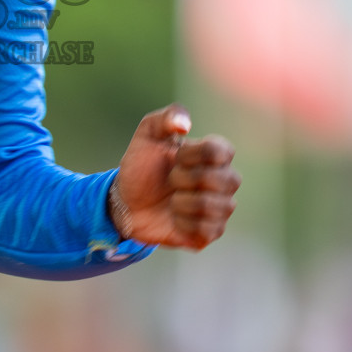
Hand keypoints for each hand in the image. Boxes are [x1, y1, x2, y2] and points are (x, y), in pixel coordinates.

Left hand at [111, 104, 238, 249]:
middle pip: (224, 180)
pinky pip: (205, 230)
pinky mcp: (210, 232)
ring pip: (213, 206)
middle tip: (170, 180)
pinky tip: (175, 218)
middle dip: (185, 179)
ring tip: (172, 199)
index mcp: (216, 155)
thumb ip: (166, 118)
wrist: (126, 202)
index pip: (221, 151)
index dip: (192, 156)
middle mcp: (225, 180)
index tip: (175, 157)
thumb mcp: (148, 134)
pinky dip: (182, 223)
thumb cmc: (142, 165)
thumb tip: (185, 125)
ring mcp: (220, 208)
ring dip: (182, 202)